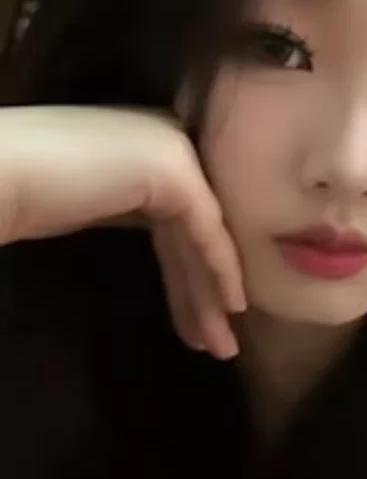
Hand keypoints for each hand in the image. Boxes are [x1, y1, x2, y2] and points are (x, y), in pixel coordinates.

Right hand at [0, 105, 245, 359]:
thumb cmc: (25, 193)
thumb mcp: (94, 202)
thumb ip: (131, 208)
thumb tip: (170, 248)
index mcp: (149, 138)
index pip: (182, 214)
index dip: (193, 272)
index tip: (200, 322)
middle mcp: (168, 132)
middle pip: (196, 225)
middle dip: (206, 289)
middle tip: (220, 343)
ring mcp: (173, 144)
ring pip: (204, 232)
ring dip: (211, 292)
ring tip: (220, 345)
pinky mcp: (172, 166)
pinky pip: (205, 228)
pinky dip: (219, 270)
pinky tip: (228, 308)